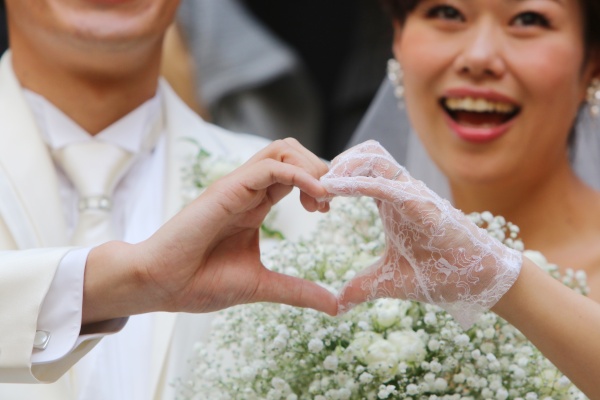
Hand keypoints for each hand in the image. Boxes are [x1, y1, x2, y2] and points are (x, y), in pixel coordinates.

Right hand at [84, 139, 335, 322]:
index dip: (320, 183)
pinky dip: (299, 174)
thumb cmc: (200, 282)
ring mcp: (237, 187)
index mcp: (255, 205)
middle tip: (327, 201)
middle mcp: (248, 190)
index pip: (295, 174)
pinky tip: (315, 195)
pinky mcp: (227, 189)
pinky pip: (270, 167)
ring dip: (311, 166)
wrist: (161, 286)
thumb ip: (297, 290)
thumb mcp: (262, 286)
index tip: (327, 209)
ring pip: (282, 149)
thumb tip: (333, 306)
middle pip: (292, 152)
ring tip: (321, 198)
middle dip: (320, 168)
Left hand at [321, 141, 521, 327]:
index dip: (333, 180)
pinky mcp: (421, 203)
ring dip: (343, 167)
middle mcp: (400, 190)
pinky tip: (335, 191)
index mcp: (390, 201)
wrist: (479, 282)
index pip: (357, 172)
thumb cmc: (441, 274)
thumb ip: (361, 287)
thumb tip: (337, 305)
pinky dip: (358, 183)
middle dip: (334, 165)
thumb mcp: (388, 281)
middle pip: (363, 155)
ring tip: (321, 187)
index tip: (313, 203)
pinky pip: (385, 183)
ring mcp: (412, 193)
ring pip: (373, 158)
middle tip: (312, 188)